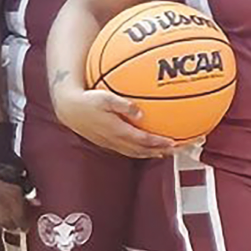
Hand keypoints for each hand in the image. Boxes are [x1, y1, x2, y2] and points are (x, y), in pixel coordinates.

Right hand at [0, 168, 30, 232]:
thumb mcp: (24, 179)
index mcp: (13, 199)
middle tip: (17, 227)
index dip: (24, 225)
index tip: (26, 226)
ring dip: (0, 225)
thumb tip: (36, 203)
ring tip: (5, 224)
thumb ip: (30, 193)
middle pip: (7, 225)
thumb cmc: (9, 165)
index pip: (20, 221)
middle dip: (13, 227)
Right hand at [50, 87, 177, 159]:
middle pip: (144, 151)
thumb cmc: (87, 100)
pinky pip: (130, 150)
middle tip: (180, 149)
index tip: (174, 142)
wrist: (69, 110)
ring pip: (137, 153)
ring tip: (169, 151)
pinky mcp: (108, 143)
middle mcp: (116, 141)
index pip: (143, 140)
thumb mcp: (105, 98)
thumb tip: (141, 113)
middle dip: (163, 151)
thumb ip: (124, 105)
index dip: (159, 143)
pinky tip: (149, 146)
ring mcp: (112, 144)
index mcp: (117, 131)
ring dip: (154, 153)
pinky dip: (143, 151)